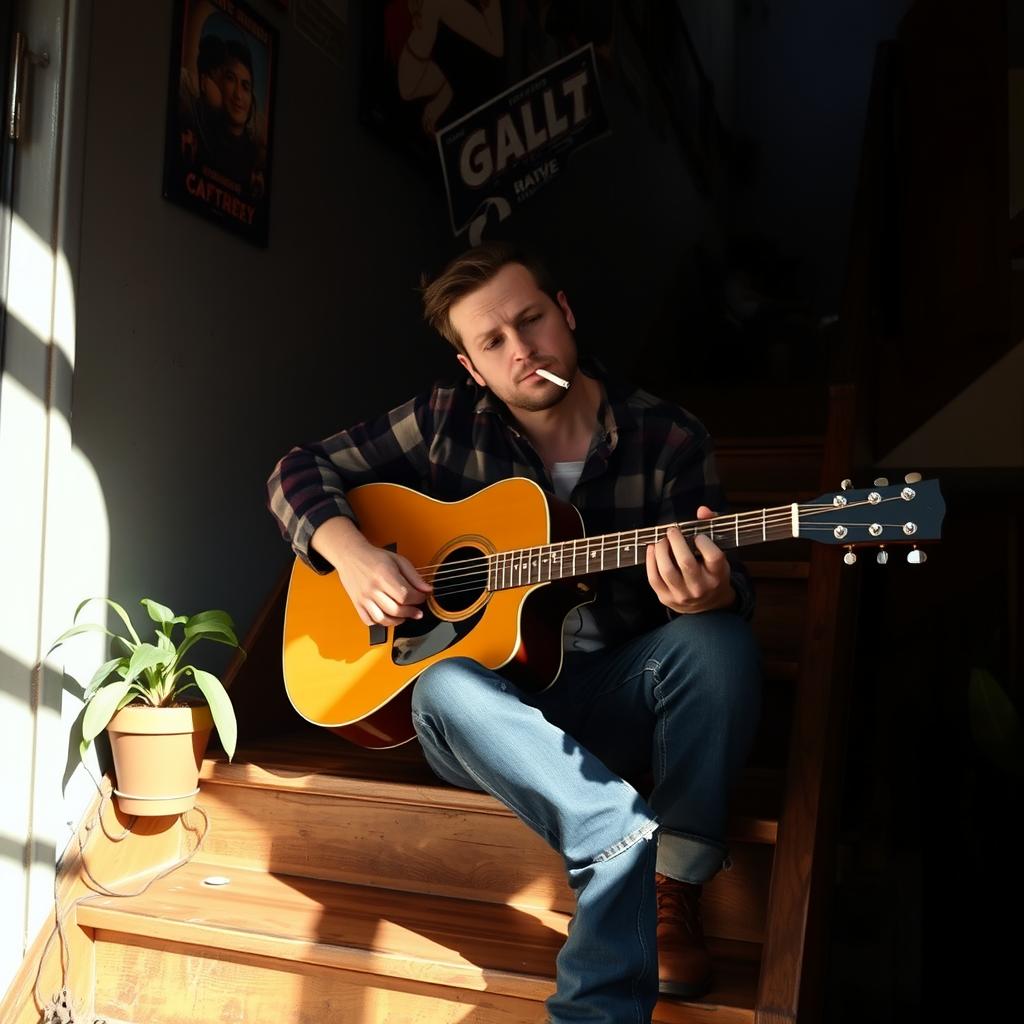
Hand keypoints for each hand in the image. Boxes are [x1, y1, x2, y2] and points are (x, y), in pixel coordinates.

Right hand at [311, 517, 430, 627]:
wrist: (351, 555)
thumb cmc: (374, 557)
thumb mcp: (398, 560)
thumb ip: (414, 576)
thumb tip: (427, 589)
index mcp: (384, 575)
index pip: (405, 595)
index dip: (419, 599)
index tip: (423, 597)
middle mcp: (372, 588)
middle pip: (396, 609)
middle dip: (411, 612)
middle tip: (418, 611)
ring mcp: (363, 598)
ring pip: (383, 619)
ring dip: (398, 621)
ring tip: (405, 616)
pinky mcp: (357, 603)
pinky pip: (369, 621)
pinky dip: (380, 623)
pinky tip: (388, 617)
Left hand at [645, 506, 734, 614]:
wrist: (708, 605)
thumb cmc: (712, 573)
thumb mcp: (718, 554)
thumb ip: (711, 528)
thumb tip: (702, 510)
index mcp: (718, 575)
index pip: (714, 557)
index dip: (703, 541)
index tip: (697, 535)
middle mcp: (701, 587)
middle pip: (686, 563)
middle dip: (676, 541)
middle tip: (672, 531)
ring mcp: (683, 595)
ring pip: (667, 571)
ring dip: (661, 550)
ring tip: (661, 540)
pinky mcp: (667, 598)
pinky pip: (654, 579)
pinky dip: (650, 561)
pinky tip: (652, 549)